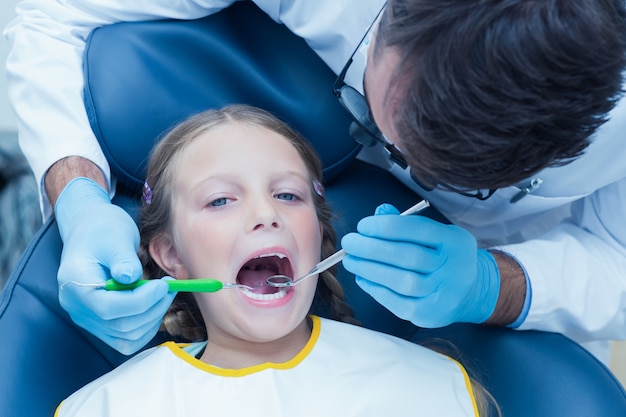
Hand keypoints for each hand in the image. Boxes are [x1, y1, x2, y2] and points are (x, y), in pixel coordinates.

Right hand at [55, 178, 174, 353]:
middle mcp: (78, 307)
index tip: (163, 286)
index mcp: (75, 284)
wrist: (91, 231)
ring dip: (152, 318)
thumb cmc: (102, 230)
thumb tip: (132, 278)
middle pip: (119, 325)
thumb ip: (123, 259)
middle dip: (152, 308)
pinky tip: (156, 306)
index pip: (108, 308)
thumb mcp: (115, 237)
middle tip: (170, 287)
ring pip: (126, 337)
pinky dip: (146, 327)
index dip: (141, 301)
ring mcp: (88, 318)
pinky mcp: (101, 323)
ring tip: (164, 294)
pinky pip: (126, 338)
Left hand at [341, 203, 499, 326]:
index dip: (386, 226)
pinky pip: (398, 302)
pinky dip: (376, 289)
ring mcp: (444, 294)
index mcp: (455, 241)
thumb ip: (407, 224)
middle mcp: (454, 268)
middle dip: (372, 248)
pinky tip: (363, 278)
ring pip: (401, 281)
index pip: (418, 229)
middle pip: (408, 256)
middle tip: (349, 243)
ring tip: (351, 260)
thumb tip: (380, 212)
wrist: (470, 291)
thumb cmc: (443, 256)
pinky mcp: (430, 315)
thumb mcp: (434, 235)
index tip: (363, 226)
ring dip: (370, 269)